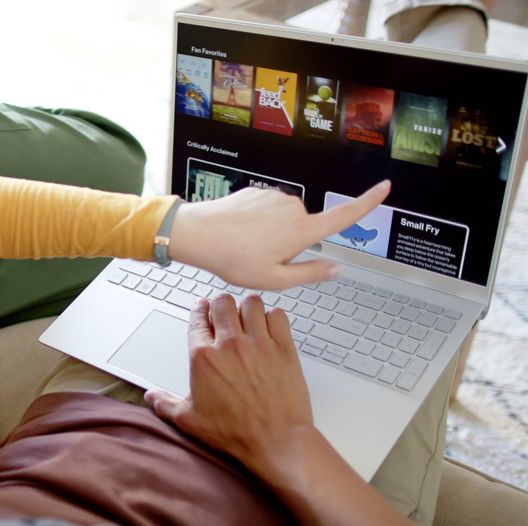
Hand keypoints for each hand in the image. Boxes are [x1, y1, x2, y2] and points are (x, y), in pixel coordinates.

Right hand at [145, 294, 315, 476]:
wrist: (276, 442)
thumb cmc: (235, 433)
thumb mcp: (190, 421)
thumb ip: (166, 404)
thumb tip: (150, 397)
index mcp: (203, 358)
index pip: (197, 319)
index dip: (198, 310)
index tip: (201, 307)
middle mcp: (230, 345)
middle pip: (223, 303)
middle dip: (221, 305)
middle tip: (223, 312)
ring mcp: (259, 345)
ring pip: (251, 303)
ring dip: (247, 308)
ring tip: (247, 317)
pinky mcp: (284, 349)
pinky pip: (278, 316)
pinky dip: (273, 318)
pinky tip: (269, 328)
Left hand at [168, 180, 390, 289]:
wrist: (199, 233)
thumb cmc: (233, 258)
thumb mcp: (275, 279)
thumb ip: (310, 273)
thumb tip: (337, 268)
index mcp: (302, 230)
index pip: (344, 215)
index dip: (368, 202)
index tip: (386, 187)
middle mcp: (293, 208)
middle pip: (305, 229)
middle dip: (290, 244)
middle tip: (262, 257)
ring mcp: (275, 197)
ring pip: (284, 221)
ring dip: (272, 234)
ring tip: (247, 246)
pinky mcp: (259, 192)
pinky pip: (267, 211)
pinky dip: (258, 223)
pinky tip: (240, 233)